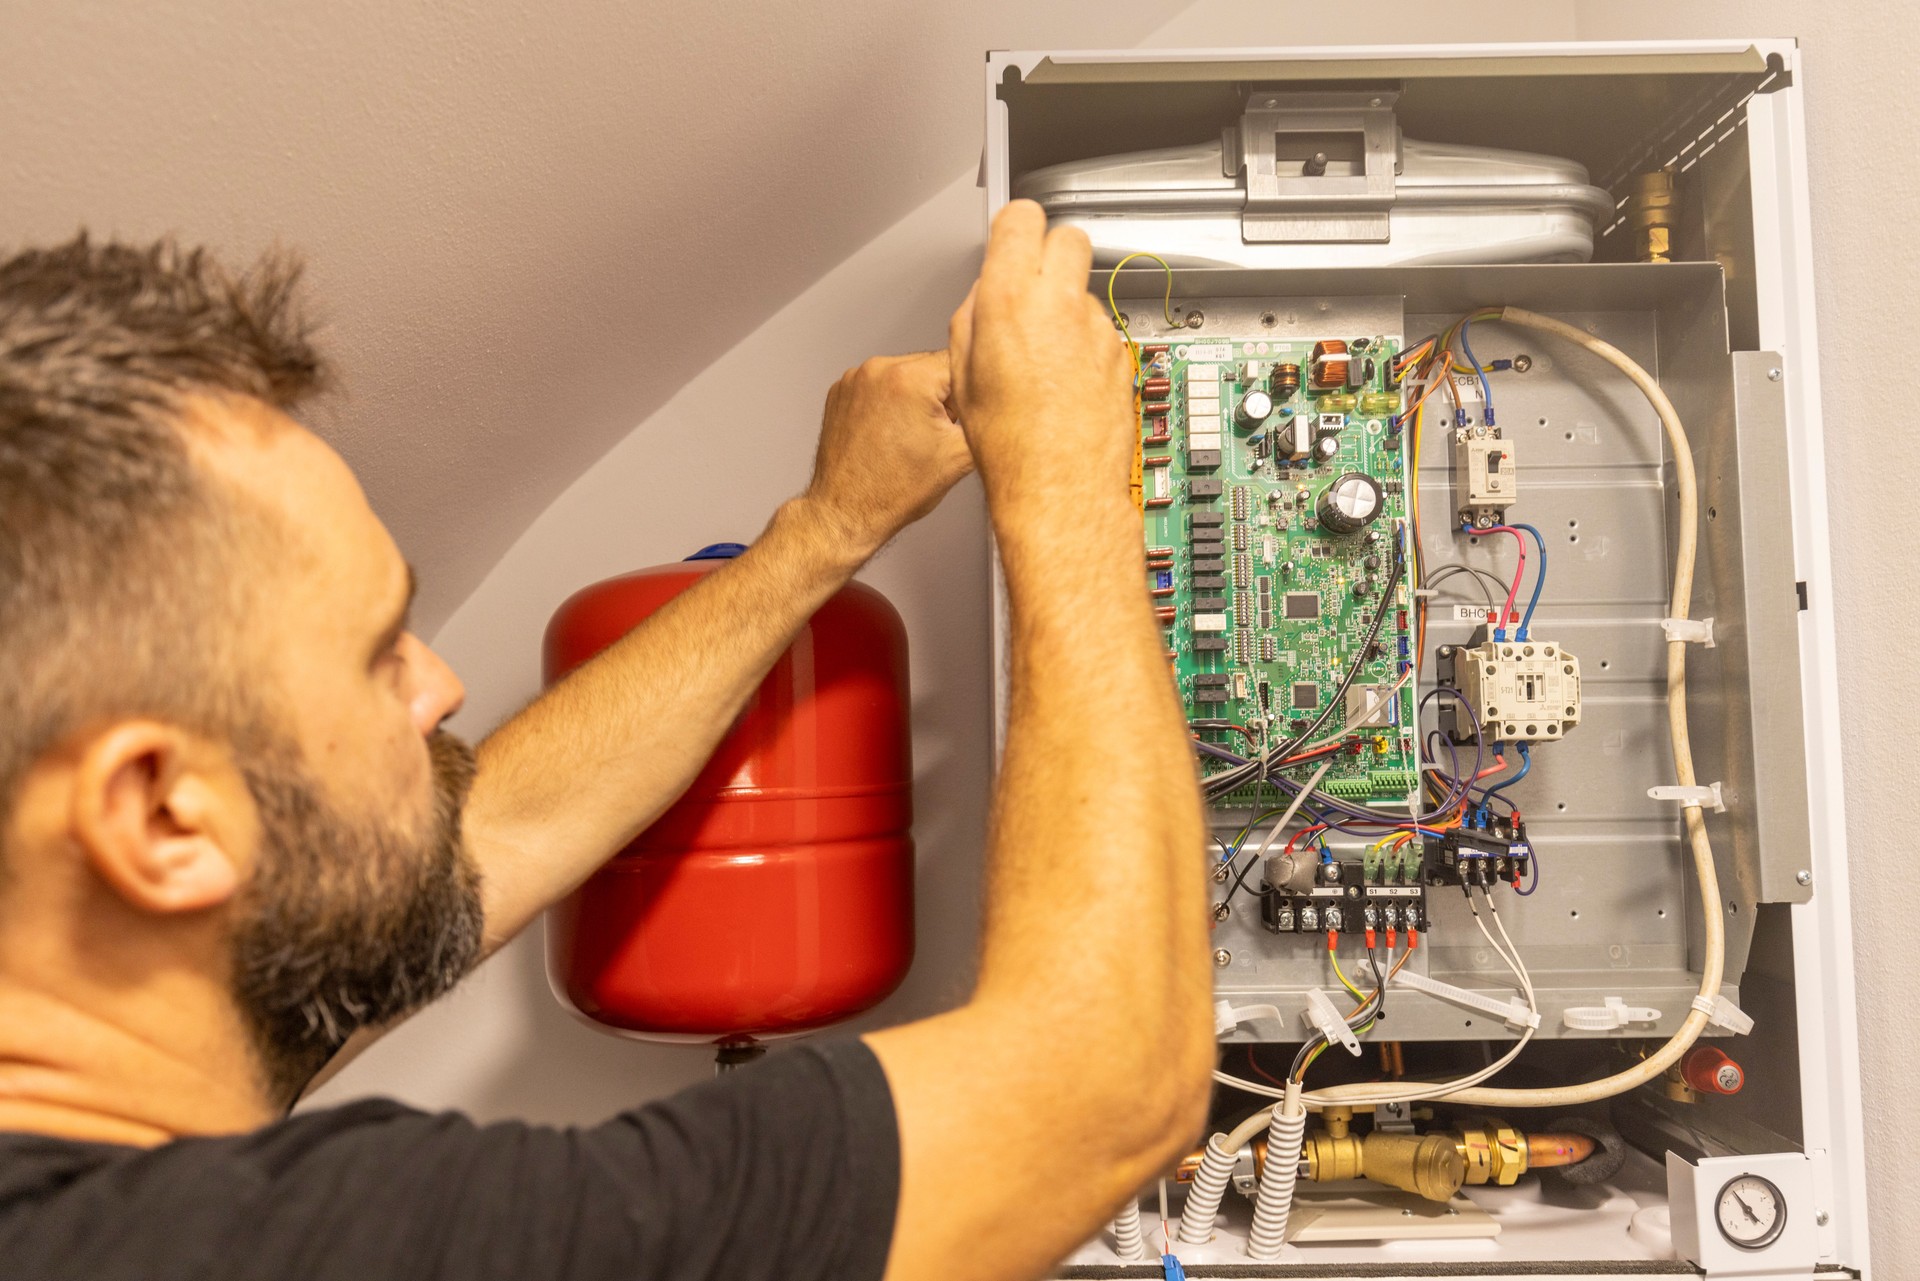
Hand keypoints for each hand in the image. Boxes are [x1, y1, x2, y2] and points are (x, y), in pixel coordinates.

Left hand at [801, 350, 973, 560]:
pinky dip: (890, 402)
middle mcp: (878, 369)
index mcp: (910, 379)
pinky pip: (880, 385)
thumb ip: (985, 418)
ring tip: (909, 436)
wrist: (848, 512)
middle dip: (942, 396)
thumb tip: (1001, 404)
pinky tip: (890, 433)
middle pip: (932, 366)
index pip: (961, 362)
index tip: (961, 418)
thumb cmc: (895, 492)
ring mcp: (856, 378)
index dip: (969, 392)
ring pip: (906, 374)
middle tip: (935, 434)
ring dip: (916, 397)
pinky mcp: (842, 390)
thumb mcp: (960, 456)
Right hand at [947, 200, 1134, 515]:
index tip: (1010, 241)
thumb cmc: (1010, 447)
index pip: (1022, 218)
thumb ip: (972, 319)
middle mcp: (1060, 305)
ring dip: (1065, 309)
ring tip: (1042, 359)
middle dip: (1049, 253)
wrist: (1060, 489)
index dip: (1014, 228)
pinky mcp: (1122, 354)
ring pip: (1083, 291)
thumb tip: (985, 297)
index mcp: (1010, 300)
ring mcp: (1097, 329)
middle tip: (1031, 285)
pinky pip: (1100, 332)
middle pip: (1067, 236)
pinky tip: (1065, 383)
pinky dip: (1084, 347)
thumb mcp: (961, 375)